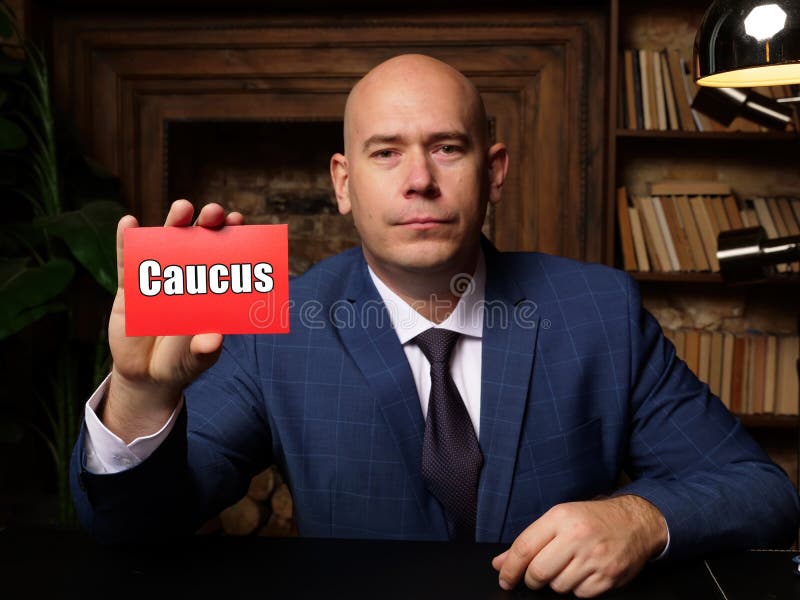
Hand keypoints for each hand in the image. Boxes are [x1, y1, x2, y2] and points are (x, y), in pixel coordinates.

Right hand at [103, 200, 244, 442]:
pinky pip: (127, 263)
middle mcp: (185, 277)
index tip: (239, 220)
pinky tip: (128, 223)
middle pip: (197, 243)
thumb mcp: (195, 359)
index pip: (224, 258)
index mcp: (209, 289)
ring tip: (183, 208)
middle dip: (207, 224)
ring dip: (173, 224)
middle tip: (215, 212)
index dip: (232, 237)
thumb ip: (204, 350)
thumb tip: (214, 340)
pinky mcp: (128, 289)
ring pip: (165, 245)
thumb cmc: (181, 361)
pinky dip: (126, 242)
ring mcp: (156, 279)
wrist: (146, 375)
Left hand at [492, 495, 667, 597]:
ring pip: (558, 586)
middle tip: (535, 576)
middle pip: (538, 572)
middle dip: (531, 579)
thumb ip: (530, 540)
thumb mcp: (559, 519)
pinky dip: (576, 589)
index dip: (509, 567)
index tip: (504, 577)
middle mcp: (577, 537)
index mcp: (560, 517)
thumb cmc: (592, 519)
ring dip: (556, 583)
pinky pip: (580, 594)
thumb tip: (500, 563)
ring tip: (566, 567)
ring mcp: (594, 558)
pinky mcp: (608, 576)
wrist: (635, 522)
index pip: (524, 547)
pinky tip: (582, 573)